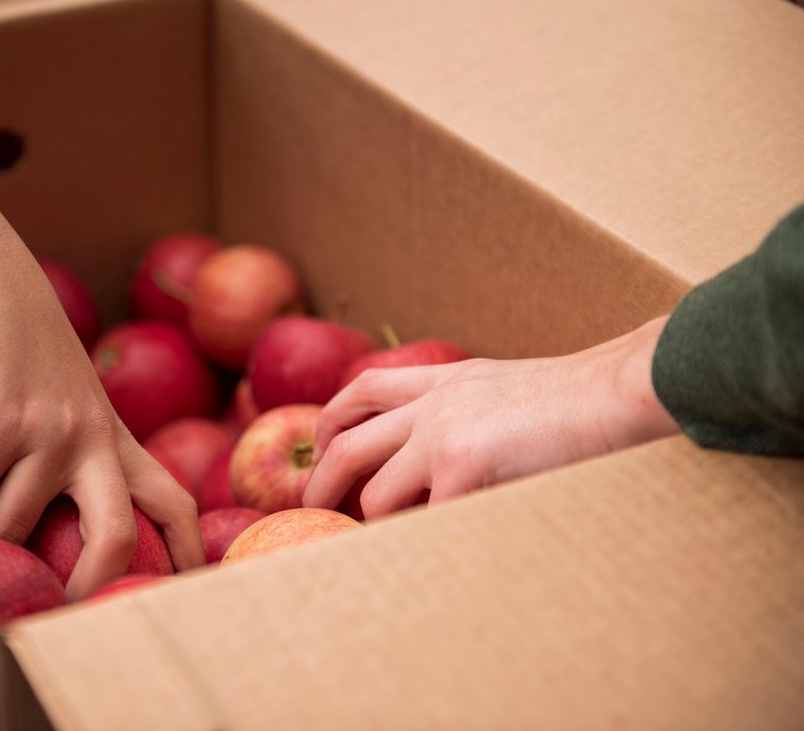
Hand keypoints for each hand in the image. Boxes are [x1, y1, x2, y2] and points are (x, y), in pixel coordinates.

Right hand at [0, 235, 202, 599]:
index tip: (186, 593)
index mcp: (116, 438)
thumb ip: (69, 440)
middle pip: (117, 536)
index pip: (173, 504)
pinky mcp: (2, 419)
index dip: (187, 554)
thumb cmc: (16, 337)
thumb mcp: (64, 392)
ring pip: (15, 527)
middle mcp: (94, 440)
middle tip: (57, 620)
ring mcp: (51, 431)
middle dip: (93, 588)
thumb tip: (41, 502)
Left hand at [303, 317, 679, 517]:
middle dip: (322, 482)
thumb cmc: (582, 400)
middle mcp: (432, 402)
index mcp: (445, 379)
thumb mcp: (507, 388)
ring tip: (391, 548)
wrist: (620, 389)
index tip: (322, 449)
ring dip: (382, 526)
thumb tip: (445, 454)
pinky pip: (427, 520)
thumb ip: (468, 408)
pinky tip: (440, 553)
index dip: (332, 421)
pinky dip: (429, 541)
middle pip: (348, 444)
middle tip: (312, 511)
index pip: (364, 391)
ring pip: (379, 494)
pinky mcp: (462, 465)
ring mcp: (442, 434)